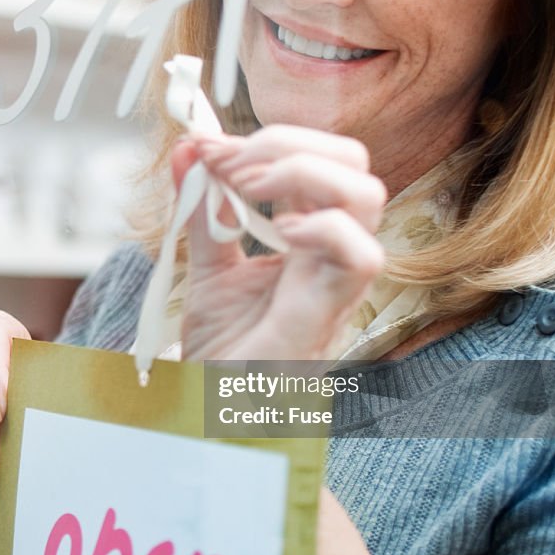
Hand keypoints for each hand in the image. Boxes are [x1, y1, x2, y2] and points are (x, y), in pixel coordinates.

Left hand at [179, 125, 386, 360]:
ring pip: (366, 196)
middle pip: (353, 164)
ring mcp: (335, 282)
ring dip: (301, 171)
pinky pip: (360, 258)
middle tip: (228, 163)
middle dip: (288, 143)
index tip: (205, 146)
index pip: (322, 160)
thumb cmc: (224, 349)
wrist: (214, 414)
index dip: (268, 139)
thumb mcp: (206, 266)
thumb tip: (189, 150)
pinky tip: (276, 231)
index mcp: (310, 236)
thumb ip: (201, 209)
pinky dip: (322, 228)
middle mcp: (331, 253)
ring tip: (246, 185)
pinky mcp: (326, 315)